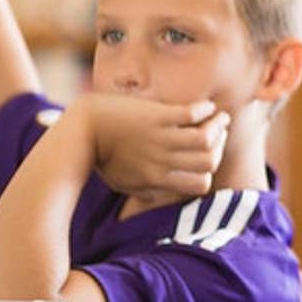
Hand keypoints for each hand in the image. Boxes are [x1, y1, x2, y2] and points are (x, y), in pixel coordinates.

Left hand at [56, 93, 229, 200]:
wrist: (81, 132)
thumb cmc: (100, 158)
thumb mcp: (123, 183)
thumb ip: (147, 190)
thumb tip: (164, 194)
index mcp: (157, 179)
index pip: (201, 184)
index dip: (209, 172)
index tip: (207, 157)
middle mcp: (163, 161)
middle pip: (209, 160)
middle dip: (220, 146)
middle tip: (217, 133)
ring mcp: (160, 138)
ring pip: (207, 138)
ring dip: (219, 126)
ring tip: (219, 117)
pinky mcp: (155, 116)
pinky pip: (192, 114)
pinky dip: (206, 110)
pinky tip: (206, 106)